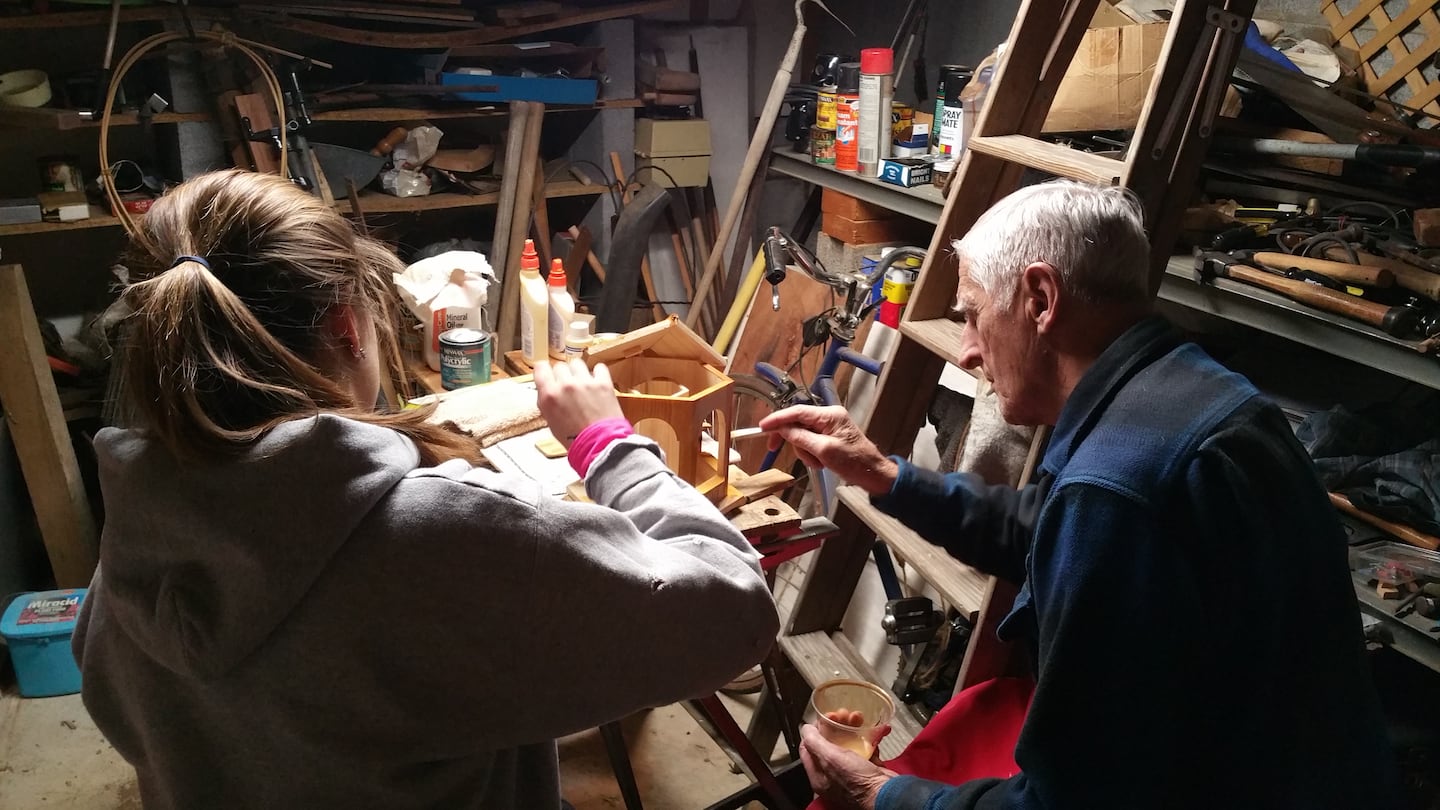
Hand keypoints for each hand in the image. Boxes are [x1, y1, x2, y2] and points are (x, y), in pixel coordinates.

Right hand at [534, 359, 624, 448]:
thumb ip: (547, 401)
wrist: (599, 446)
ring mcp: (585, 382)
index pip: (540, 367)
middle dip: (563, 375)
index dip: (544, 371)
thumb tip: (547, 390)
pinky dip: (598, 373)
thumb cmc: (574, 438)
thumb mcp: (550, 421)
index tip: (548, 374)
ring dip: (579, 372)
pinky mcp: (603, 383)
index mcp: (549, 395)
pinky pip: (599, 367)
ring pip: (577, 363)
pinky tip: (597, 382)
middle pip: (560, 366)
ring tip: (583, 384)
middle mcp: (565, 385)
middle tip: (568, 387)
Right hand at [758, 406, 897, 495]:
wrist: (873, 474)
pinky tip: (820, 463)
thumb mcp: (824, 451)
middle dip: (792, 440)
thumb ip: (801, 438)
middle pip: (797, 423)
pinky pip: (811, 442)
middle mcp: (829, 417)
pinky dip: (810, 454)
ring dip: (804, 451)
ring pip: (802, 436)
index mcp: (830, 415)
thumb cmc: (855, 462)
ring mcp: (829, 427)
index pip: (797, 412)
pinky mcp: (830, 437)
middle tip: (774, 449)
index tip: (762, 427)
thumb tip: (783, 430)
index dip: (777, 419)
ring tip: (817, 463)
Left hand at [799, 723, 896, 809]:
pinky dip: (870, 738)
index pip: (808, 749)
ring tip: (858, 717)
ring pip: (848, 744)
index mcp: (820, 776)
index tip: (822, 719)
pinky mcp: (867, 769)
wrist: (887, 793)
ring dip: (853, 728)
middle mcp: (834, 775)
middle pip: (829, 743)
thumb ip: (814, 742)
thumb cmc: (859, 783)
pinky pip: (866, 749)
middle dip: (836, 725)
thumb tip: (805, 729)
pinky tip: (874, 730)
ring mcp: (851, 772)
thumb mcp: (830, 759)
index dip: (813, 731)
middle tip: (842, 715)